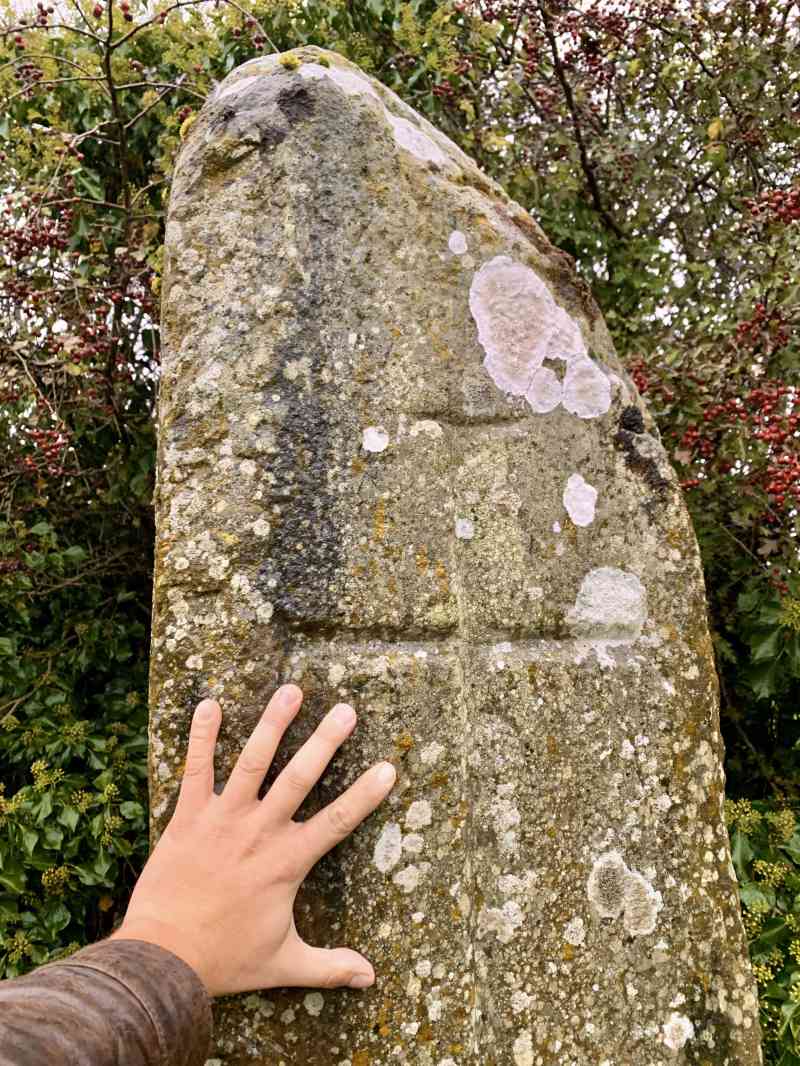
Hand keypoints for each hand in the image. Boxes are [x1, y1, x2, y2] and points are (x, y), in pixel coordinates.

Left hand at [109, 684, 395, 996]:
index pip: (338, 821)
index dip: (366, 794)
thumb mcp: (284, 963)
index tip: (389, 766)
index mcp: (287, 862)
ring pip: (252, 762)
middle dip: (325, 741)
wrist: (163, 958)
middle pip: (300, 778)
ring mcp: (223, 819)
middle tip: (346, 709)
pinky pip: (196, 769)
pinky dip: (201, 736)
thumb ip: (330, 966)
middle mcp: (260, 832)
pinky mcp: (188, 816)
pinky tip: (209, 703)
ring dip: (272, 724)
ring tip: (291, 690)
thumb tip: (372, 978)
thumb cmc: (225, 960)